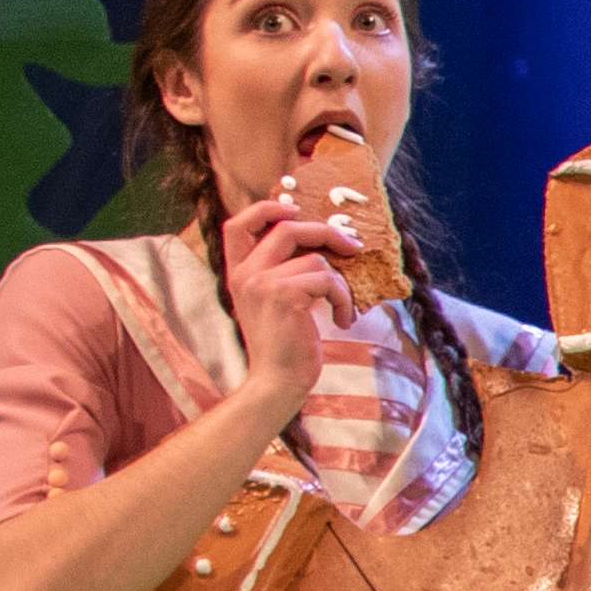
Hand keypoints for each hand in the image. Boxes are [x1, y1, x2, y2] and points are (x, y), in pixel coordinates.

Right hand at [217, 187, 360, 418]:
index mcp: (239, 272)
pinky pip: (328, 279)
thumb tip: (322, 242)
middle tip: (352, 248)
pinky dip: (344, 299)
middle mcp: (245, 273)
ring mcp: (261, 282)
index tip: (297, 212)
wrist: (277, 382)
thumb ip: (284, 271)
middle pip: (287, 227)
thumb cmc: (285, 345)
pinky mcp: (284, 295)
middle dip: (325, 233)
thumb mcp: (277, 302)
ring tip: (343, 308)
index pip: (239, 223)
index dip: (268, 208)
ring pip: (316, 259)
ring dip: (341, 284)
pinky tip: (342, 320)